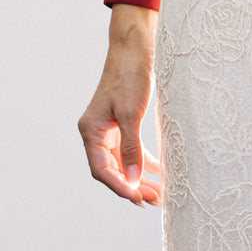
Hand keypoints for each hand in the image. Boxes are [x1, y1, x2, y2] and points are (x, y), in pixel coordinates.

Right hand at [78, 4, 162, 206]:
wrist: (135, 49)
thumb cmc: (130, 76)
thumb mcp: (132, 114)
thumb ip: (131, 148)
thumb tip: (133, 179)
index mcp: (91, 131)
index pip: (102, 170)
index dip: (121, 187)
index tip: (139, 199)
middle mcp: (97, 134)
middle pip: (113, 171)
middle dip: (133, 187)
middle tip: (156, 200)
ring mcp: (110, 131)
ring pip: (124, 164)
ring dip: (141, 179)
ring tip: (160, 194)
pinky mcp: (124, 126)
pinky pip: (133, 152)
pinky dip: (145, 164)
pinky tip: (160, 175)